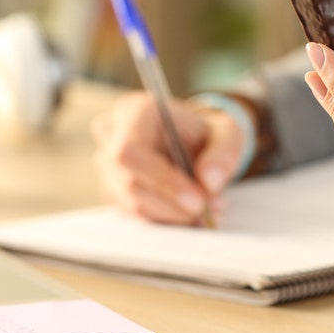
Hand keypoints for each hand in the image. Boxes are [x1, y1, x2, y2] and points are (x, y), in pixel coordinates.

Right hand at [90, 91, 244, 224]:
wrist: (190, 142)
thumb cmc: (203, 133)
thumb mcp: (226, 133)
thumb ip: (223, 153)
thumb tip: (210, 183)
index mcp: (133, 112)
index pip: (132, 151)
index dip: (162, 180)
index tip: (198, 201)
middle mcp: (111, 139)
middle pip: (129, 182)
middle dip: (172, 204)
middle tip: (208, 211)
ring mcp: (107, 169)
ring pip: (133, 204)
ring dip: (173, 215)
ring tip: (209, 211)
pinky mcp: (113, 193)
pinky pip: (136, 215)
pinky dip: (166, 220)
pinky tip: (191, 214)